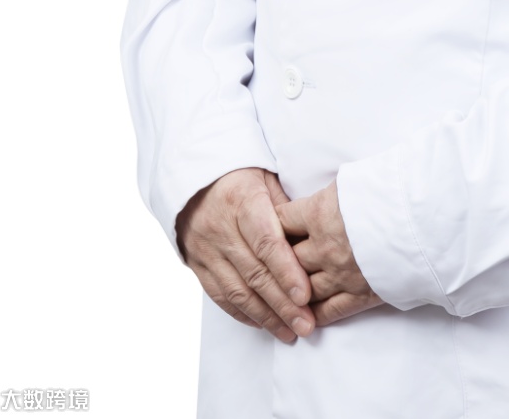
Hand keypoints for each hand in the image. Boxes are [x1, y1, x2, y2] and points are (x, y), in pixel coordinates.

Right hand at [176, 167, 314, 343]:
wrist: (193, 178)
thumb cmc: (241, 176)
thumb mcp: (267, 177)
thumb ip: (287, 208)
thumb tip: (315, 236)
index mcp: (242, 201)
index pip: (266, 242)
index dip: (286, 271)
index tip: (305, 295)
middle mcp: (221, 228)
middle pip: (255, 273)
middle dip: (282, 304)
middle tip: (306, 325)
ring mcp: (205, 249)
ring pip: (237, 290)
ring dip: (265, 316)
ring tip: (290, 332)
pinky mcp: (196, 264)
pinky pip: (219, 295)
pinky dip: (242, 313)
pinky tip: (263, 324)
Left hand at [277, 182, 382, 327]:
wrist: (427, 217)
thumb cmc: (394, 190)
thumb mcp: (356, 179)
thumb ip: (333, 192)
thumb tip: (326, 194)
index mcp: (320, 213)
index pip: (282, 221)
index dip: (272, 224)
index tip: (266, 228)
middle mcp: (325, 246)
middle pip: (288, 258)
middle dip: (278, 260)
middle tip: (268, 263)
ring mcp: (341, 274)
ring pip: (302, 288)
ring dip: (292, 292)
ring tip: (283, 294)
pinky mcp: (360, 294)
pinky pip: (329, 311)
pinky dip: (314, 316)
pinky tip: (305, 317)